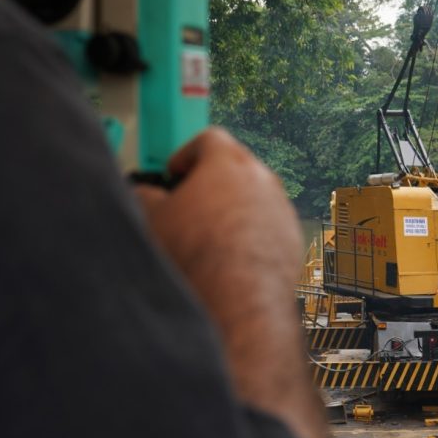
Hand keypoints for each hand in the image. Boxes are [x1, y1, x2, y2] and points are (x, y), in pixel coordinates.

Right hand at [135, 127, 302, 315]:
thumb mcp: (153, 218)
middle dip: (212, 181)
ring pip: (255, 197)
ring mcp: (281, 208)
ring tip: (209, 234)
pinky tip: (231, 256)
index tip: (175, 170)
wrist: (239, 298)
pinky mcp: (293, 238)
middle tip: (190, 201)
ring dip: (234, 208)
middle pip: (236, 167)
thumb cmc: (197, 254)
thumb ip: (145, 196)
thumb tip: (144, 195)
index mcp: (228, 162)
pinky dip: (252, 233)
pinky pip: (269, 226)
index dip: (187, 153)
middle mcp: (262, 179)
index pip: (209, 139)